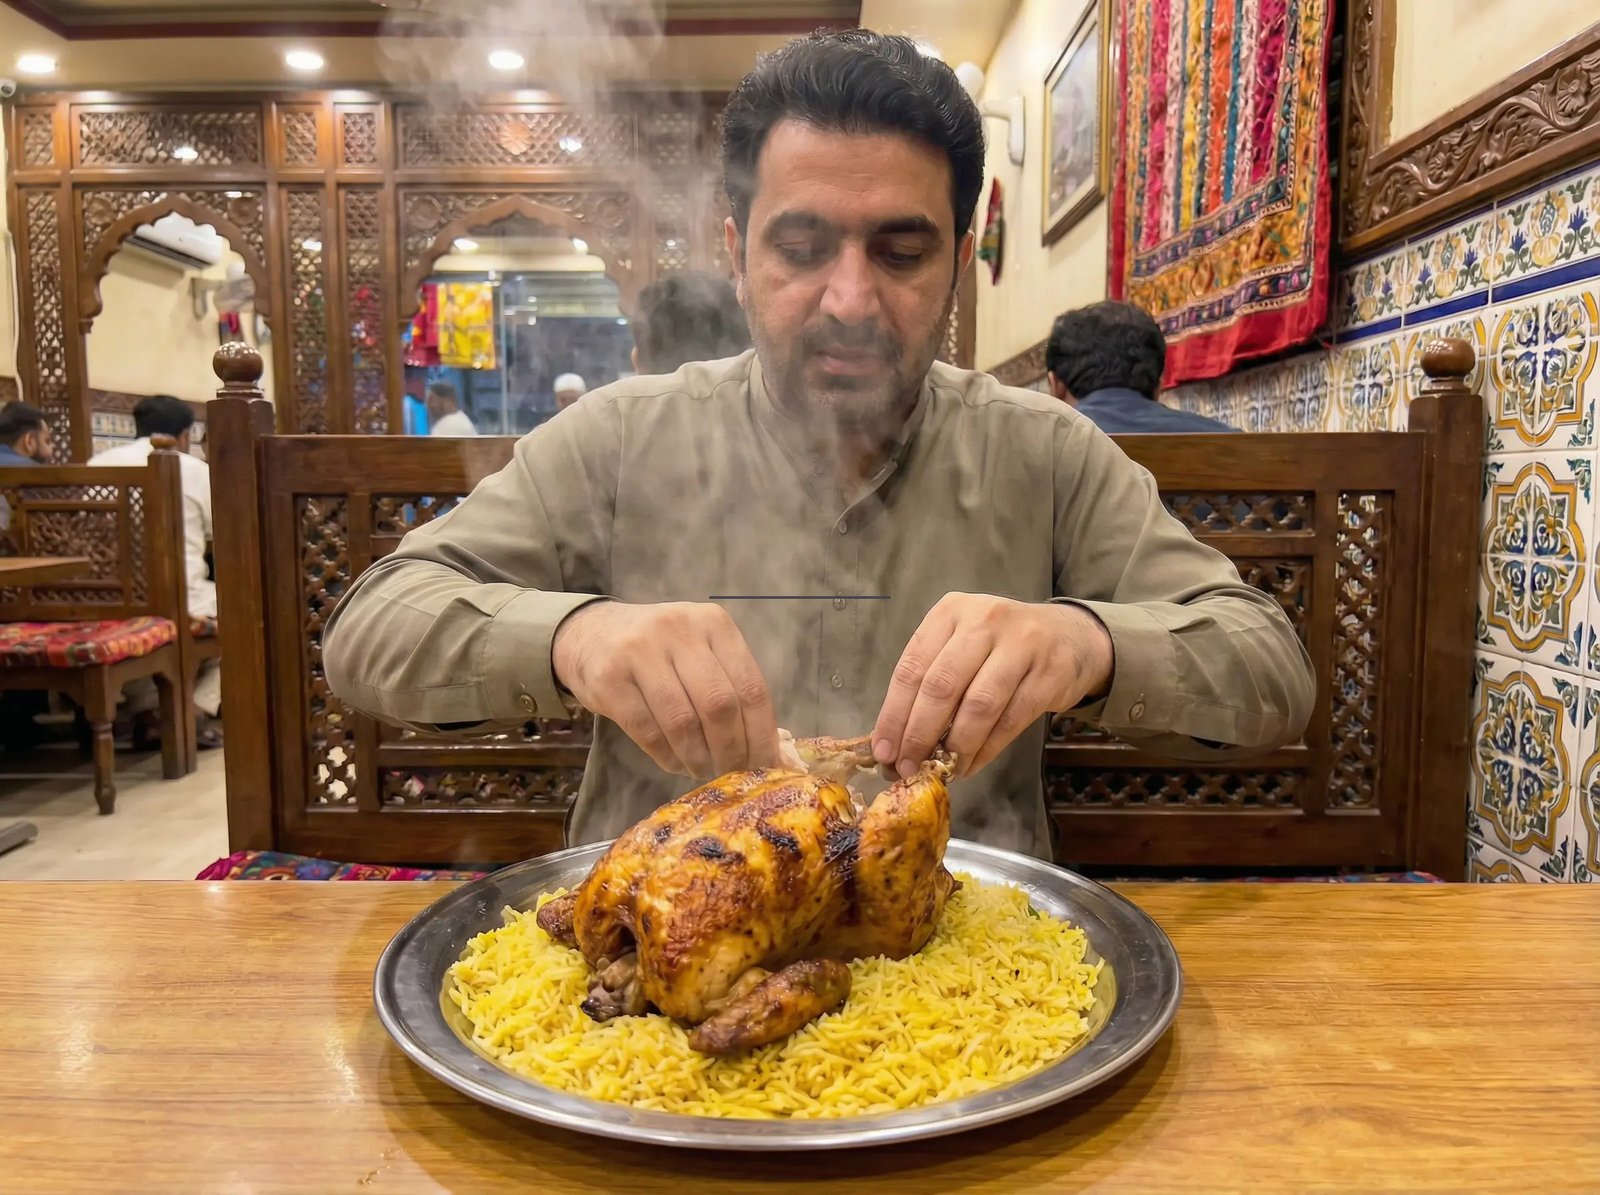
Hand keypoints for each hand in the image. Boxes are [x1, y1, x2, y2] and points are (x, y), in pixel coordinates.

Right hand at [552, 601, 780, 779]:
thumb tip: (769, 751)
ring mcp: (640, 650)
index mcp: (714, 624)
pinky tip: (675, 763)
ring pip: (682, 721)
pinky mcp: (609, 678)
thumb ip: (731, 688)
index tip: (764, 767)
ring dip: (697, 757)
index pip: (751, 687)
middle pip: (719, 705)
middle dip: (730, 750)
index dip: (761, 735)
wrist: (591, 634)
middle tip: (731, 774)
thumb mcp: (700, 652)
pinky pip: (647, 730)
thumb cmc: (660, 652)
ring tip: (702, 770)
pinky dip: (666, 756)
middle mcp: (679, 629)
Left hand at [872, 595, 1113, 779]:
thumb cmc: (1000, 647)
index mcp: (950, 612)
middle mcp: (984, 621)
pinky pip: (1011, 720)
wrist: (1069, 637)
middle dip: (919, 734)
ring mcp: (1021, 644)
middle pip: (941, 686)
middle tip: (907, 767)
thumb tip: (894, 740)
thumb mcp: (961, 645)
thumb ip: (930, 682)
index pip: (912, 667)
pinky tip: (971, 764)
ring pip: (978, 705)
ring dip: (955, 746)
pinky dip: (986, 749)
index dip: (894, 714)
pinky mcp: (1049, 673)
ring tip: (942, 770)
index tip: (882, 750)